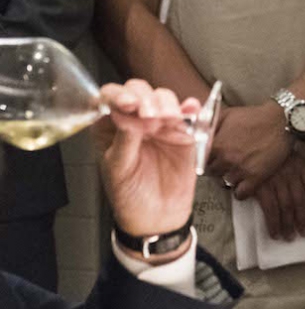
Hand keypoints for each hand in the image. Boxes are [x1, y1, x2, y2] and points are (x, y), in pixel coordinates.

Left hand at [94, 80, 199, 237]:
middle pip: (139, 91)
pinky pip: (189, 114)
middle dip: (144, 97)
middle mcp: (134, 119)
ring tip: (167, 117)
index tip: (126, 103)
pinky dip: (191, 108)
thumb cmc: (129, 195)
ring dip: (166, 102)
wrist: (156, 218)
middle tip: (148, 113)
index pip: (109, 98)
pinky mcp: (182, 132)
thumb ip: (123, 140)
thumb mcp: (118, 170)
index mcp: (111, 126)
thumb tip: (124, 113)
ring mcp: (160, 123)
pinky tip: (191, 109)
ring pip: (163, 97)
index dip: (117, 95)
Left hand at [207, 102, 292, 190]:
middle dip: (217, 168)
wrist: (281, 122)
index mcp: (217, 144)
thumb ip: (209, 124)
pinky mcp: (256, 178)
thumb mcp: (228, 114)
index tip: (211, 157)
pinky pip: (240, 194)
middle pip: (211, 173)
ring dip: (229, 177)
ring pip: (225, 183)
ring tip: (237, 169)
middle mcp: (226, 159)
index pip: (199, 160)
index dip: (206, 158)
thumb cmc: (254, 117)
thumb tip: (195, 131)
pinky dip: (241, 190)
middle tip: (225, 162)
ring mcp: (241, 170)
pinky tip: (245, 181)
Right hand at [249, 152, 304, 241]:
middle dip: (303, 220)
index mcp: (300, 166)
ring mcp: (276, 181)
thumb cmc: (271, 144)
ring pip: (286, 207)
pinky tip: (274, 233)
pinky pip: (269, 208)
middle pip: (300, 201)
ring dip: (288, 225)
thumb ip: (298, 159)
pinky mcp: (261, 186)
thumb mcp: (289, 148)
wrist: (250, 136)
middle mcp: (291, 174)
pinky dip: (273, 223)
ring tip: (290, 237)